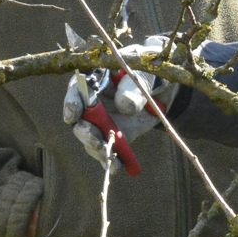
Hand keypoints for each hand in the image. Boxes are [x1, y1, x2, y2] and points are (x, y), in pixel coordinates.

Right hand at [61, 36, 173, 167]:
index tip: (74, 114)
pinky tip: (119, 167)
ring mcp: (103, 121)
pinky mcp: (116, 136)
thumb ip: (135, 86)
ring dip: (97, 148)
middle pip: (80, 119)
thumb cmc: (151, 70)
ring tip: (109, 156)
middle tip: (95, 139)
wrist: (165, 86)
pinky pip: (110, 150)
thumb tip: (124, 106)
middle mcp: (93, 102)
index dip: (72, 102)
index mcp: (96, 78)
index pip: (77, 89)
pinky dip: (113, 160)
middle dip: (84, 131)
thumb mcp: (147, 72)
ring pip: (91, 138)